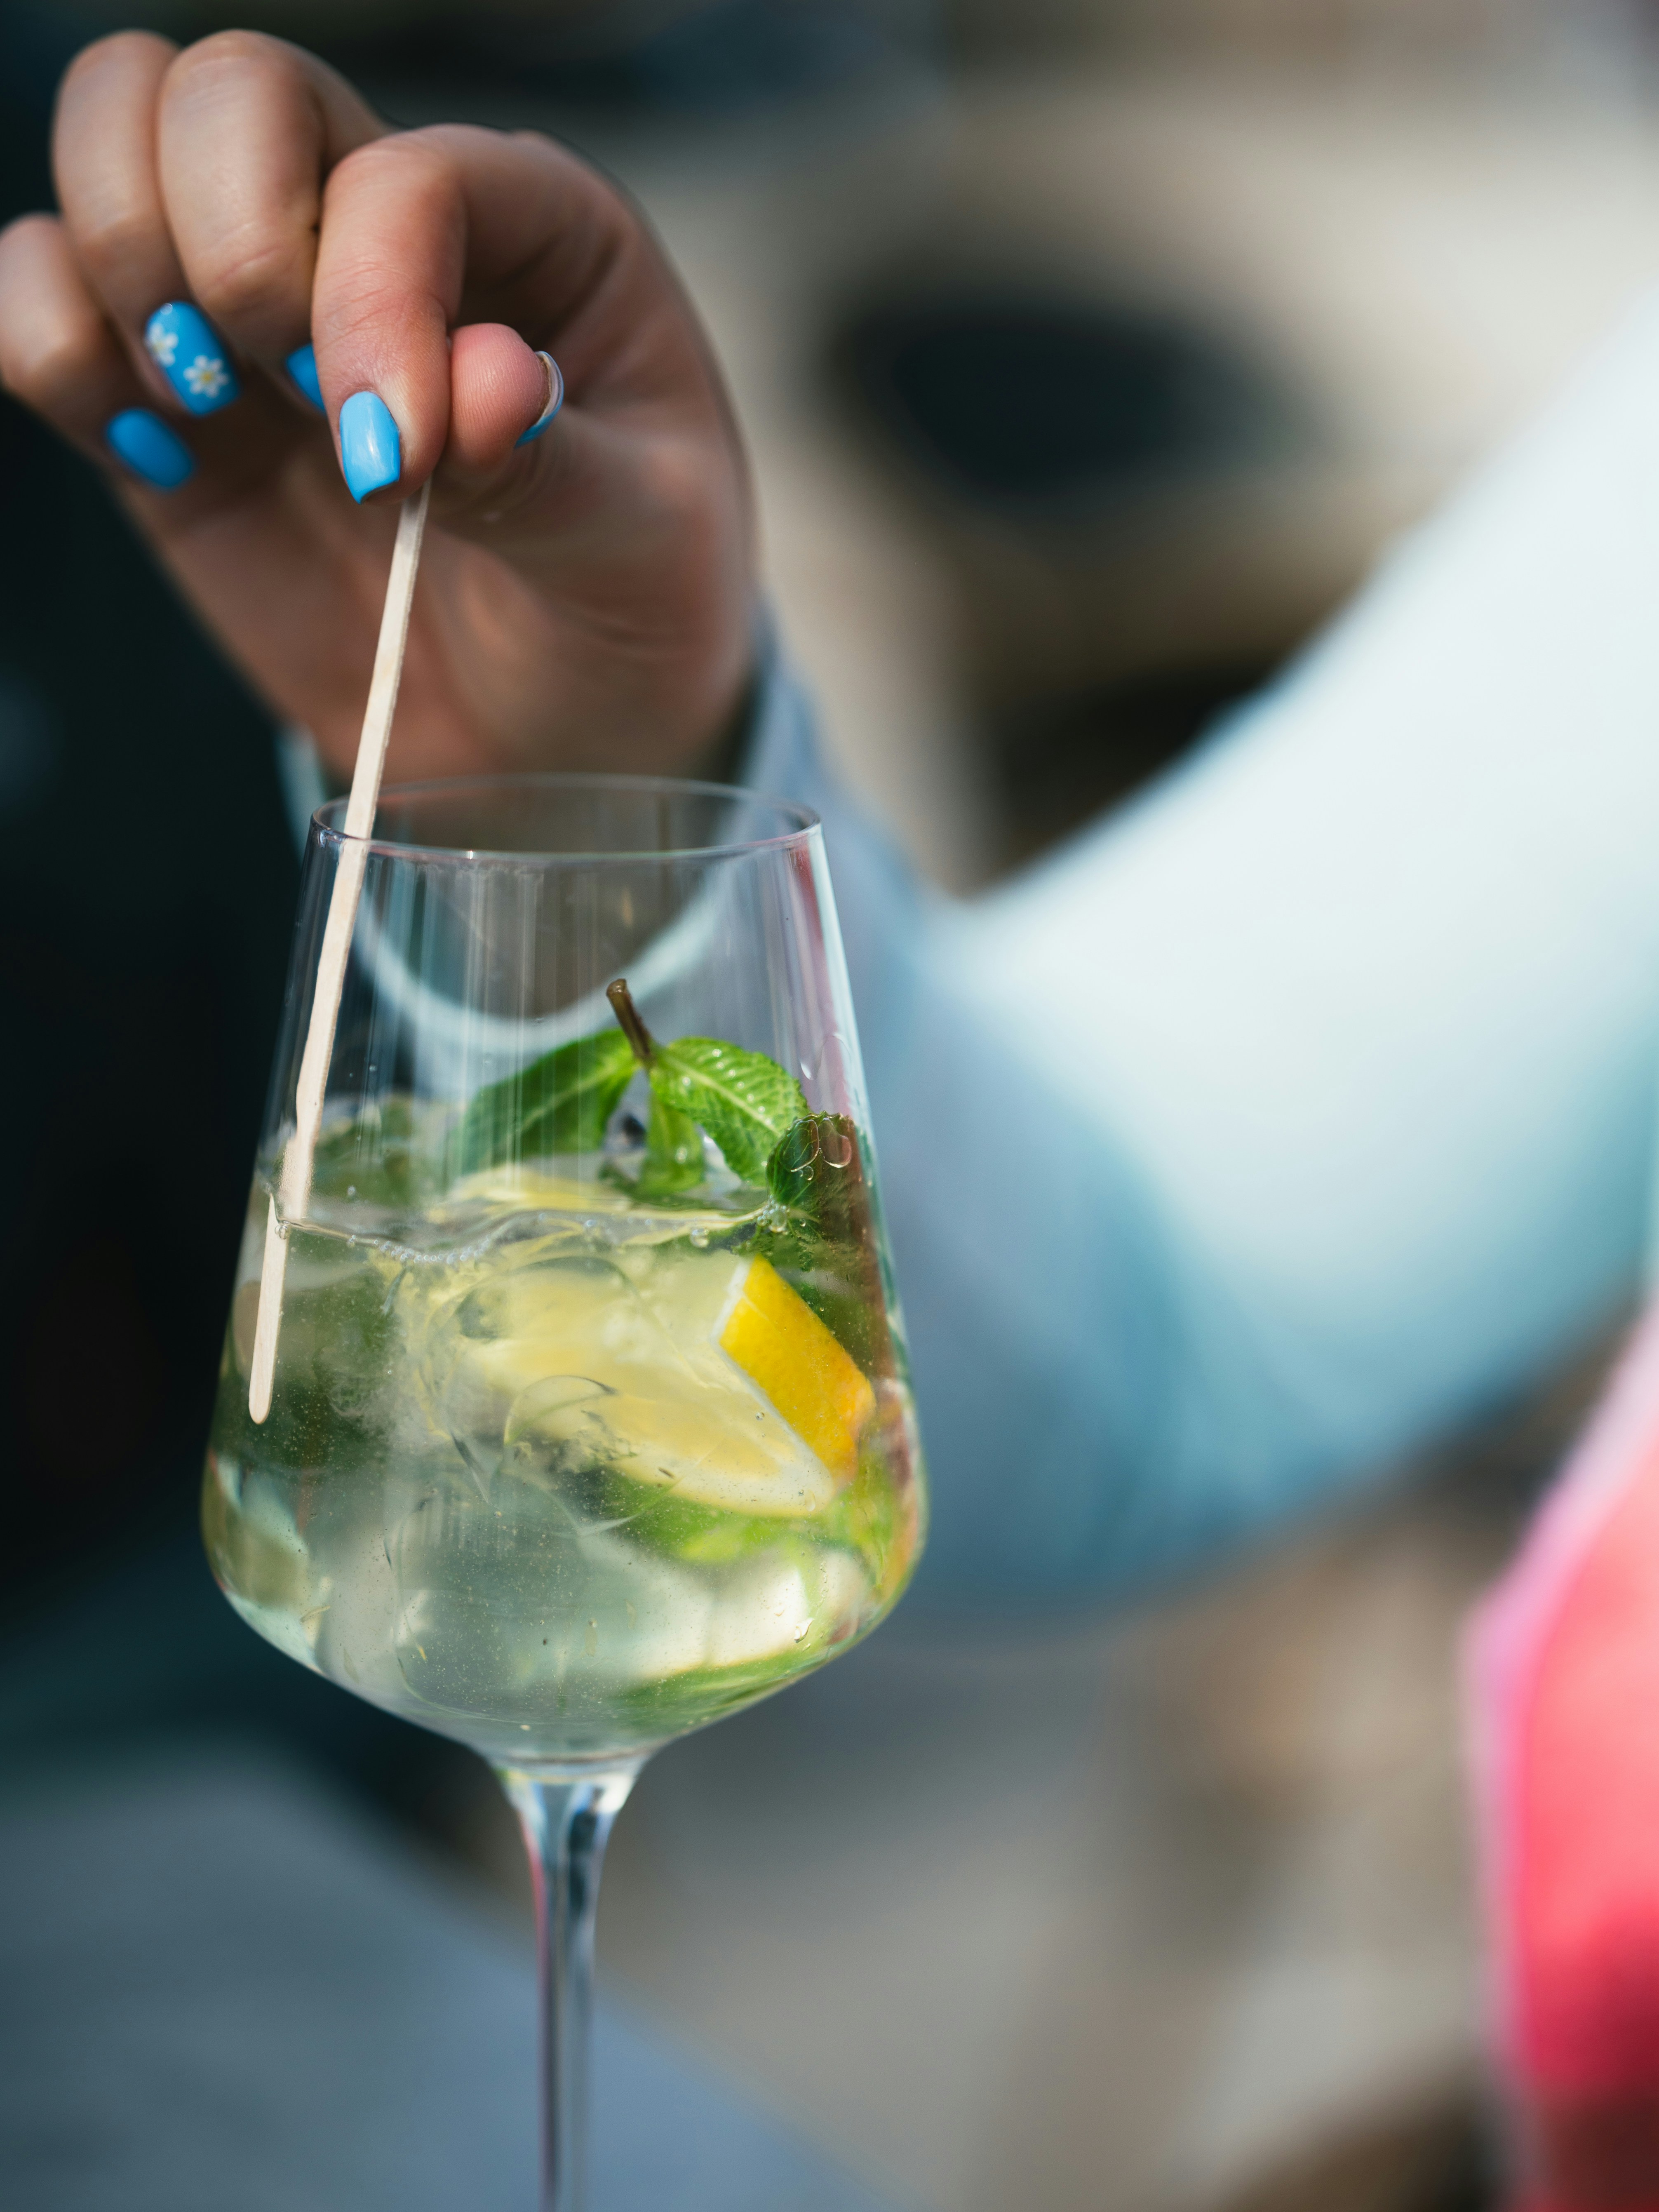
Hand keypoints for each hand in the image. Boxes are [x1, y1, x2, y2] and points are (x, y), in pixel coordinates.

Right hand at [0, 31, 755, 785]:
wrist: (557, 730)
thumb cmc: (623, 613)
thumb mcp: (639, 552)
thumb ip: (556, 468)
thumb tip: (481, 381)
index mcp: (536, 227)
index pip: (398, 178)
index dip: (370, 302)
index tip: (392, 459)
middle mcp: (384, 226)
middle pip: (225, 91)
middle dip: (225, 241)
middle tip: (288, 397)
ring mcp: (263, 303)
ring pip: (110, 136)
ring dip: (127, 276)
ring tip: (210, 412)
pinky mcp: (167, 394)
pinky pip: (34, 288)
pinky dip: (52, 353)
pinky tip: (158, 454)